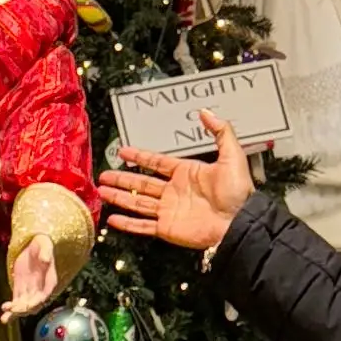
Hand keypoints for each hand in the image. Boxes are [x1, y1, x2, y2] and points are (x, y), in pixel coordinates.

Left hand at [0, 233, 56, 320]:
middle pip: (33, 304)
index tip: (27, 305)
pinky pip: (16, 302)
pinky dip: (10, 308)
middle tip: (13, 310)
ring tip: (5, 318)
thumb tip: (45, 259)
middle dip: (23, 309)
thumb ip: (46, 252)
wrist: (33, 244)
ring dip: (15, 313)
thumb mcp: (44, 245)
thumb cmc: (42, 244)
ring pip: (24, 306)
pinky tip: (4, 311)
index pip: (44, 296)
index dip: (36, 302)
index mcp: (49, 281)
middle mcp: (40, 289)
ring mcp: (30, 291)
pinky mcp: (20, 289)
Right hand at [98, 115, 253, 252]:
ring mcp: (168, 210)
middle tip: (104, 175)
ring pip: (137, 203)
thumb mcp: (232, 155)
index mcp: (185, 173)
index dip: (139, 156)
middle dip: (121, 178)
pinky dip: (127, 224)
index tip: (123, 152)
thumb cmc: (238, 192)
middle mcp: (174, 191)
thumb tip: (206, 112)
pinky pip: (142, 226)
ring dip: (119, 197)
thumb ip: (219, 131)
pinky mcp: (167, 228)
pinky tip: (112, 219)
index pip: (155, 162)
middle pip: (141, 183)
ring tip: (102, 192)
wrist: (239, 222)